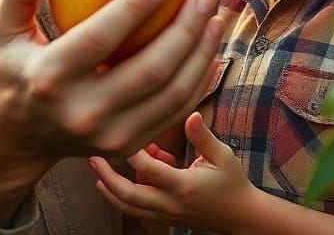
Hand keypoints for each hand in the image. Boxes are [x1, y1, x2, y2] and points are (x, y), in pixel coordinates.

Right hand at [0, 0, 222, 200]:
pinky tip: (208, 47)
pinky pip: (176, 111)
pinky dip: (198, 78)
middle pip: (149, 71)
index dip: (134, 7)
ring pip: (171, 95)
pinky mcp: (130, 147)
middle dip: (185, 30)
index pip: (100, 39)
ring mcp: (109, 137)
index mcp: (49, 78)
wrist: (21, 134)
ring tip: (213, 17)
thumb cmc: (19, 64)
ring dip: (200, 53)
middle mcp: (81, 113)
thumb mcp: (4, 26)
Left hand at [90, 112, 256, 233]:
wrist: (241, 215)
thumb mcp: (223, 155)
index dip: (131, 151)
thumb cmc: (233, 182)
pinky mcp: (164, 218)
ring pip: (128, 207)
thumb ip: (203, 136)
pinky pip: (137, 210)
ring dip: (109, 189)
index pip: (149, 169)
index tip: (119, 130)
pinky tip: (120, 175)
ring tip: (97, 167)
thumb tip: (190, 114)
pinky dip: (123, 196)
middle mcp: (171, 204)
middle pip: (129, 195)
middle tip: (92, 156)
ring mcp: (166, 214)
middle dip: (107, 176)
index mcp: (184, 186)